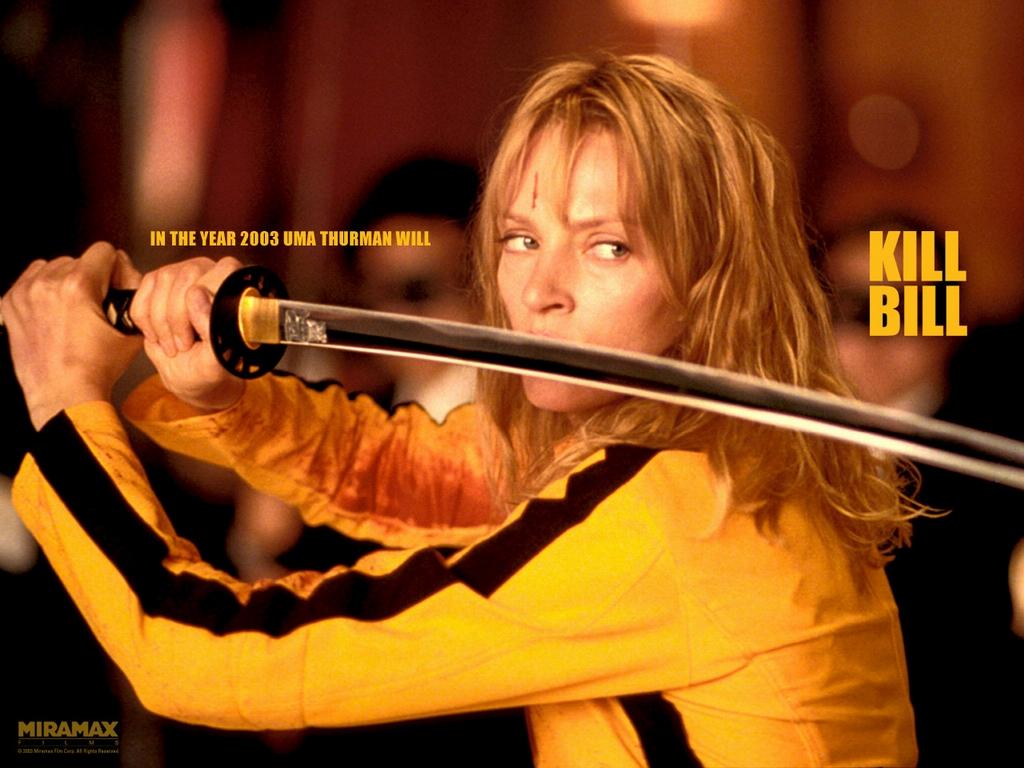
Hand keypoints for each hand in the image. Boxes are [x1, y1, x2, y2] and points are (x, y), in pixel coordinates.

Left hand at [2, 242, 142, 428]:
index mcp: (77, 286)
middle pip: (78, 259)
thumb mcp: (131, 330)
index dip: (115, 268)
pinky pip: (31, 279)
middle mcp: (47, 284)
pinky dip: (44, 289)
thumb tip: (128, 272)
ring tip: (73, 309)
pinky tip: (54, 311)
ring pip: (53, 267)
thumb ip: (133, 294)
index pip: (103, 251)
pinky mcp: (10, 303)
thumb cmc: (96, 368)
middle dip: (90, 277)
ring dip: (66, 281)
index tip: (114, 286)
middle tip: (94, 304)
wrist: (63, 394)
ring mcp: (24, 293)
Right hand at [129, 256, 244, 411]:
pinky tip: (158, 337)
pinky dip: (145, 321)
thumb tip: (195, 293)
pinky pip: (142, 295)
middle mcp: (211, 272)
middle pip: (186, 275)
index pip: (222, 270)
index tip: (198, 334)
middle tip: (184, 346)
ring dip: (161, 321)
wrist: (188, 374)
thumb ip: (211, 328)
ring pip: (162, 280)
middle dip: (178, 317)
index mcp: (237, 288)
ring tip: (173, 346)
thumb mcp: (216, 359)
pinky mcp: (156, 283)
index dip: (205, 302)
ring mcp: (181, 273)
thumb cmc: (209, 366)